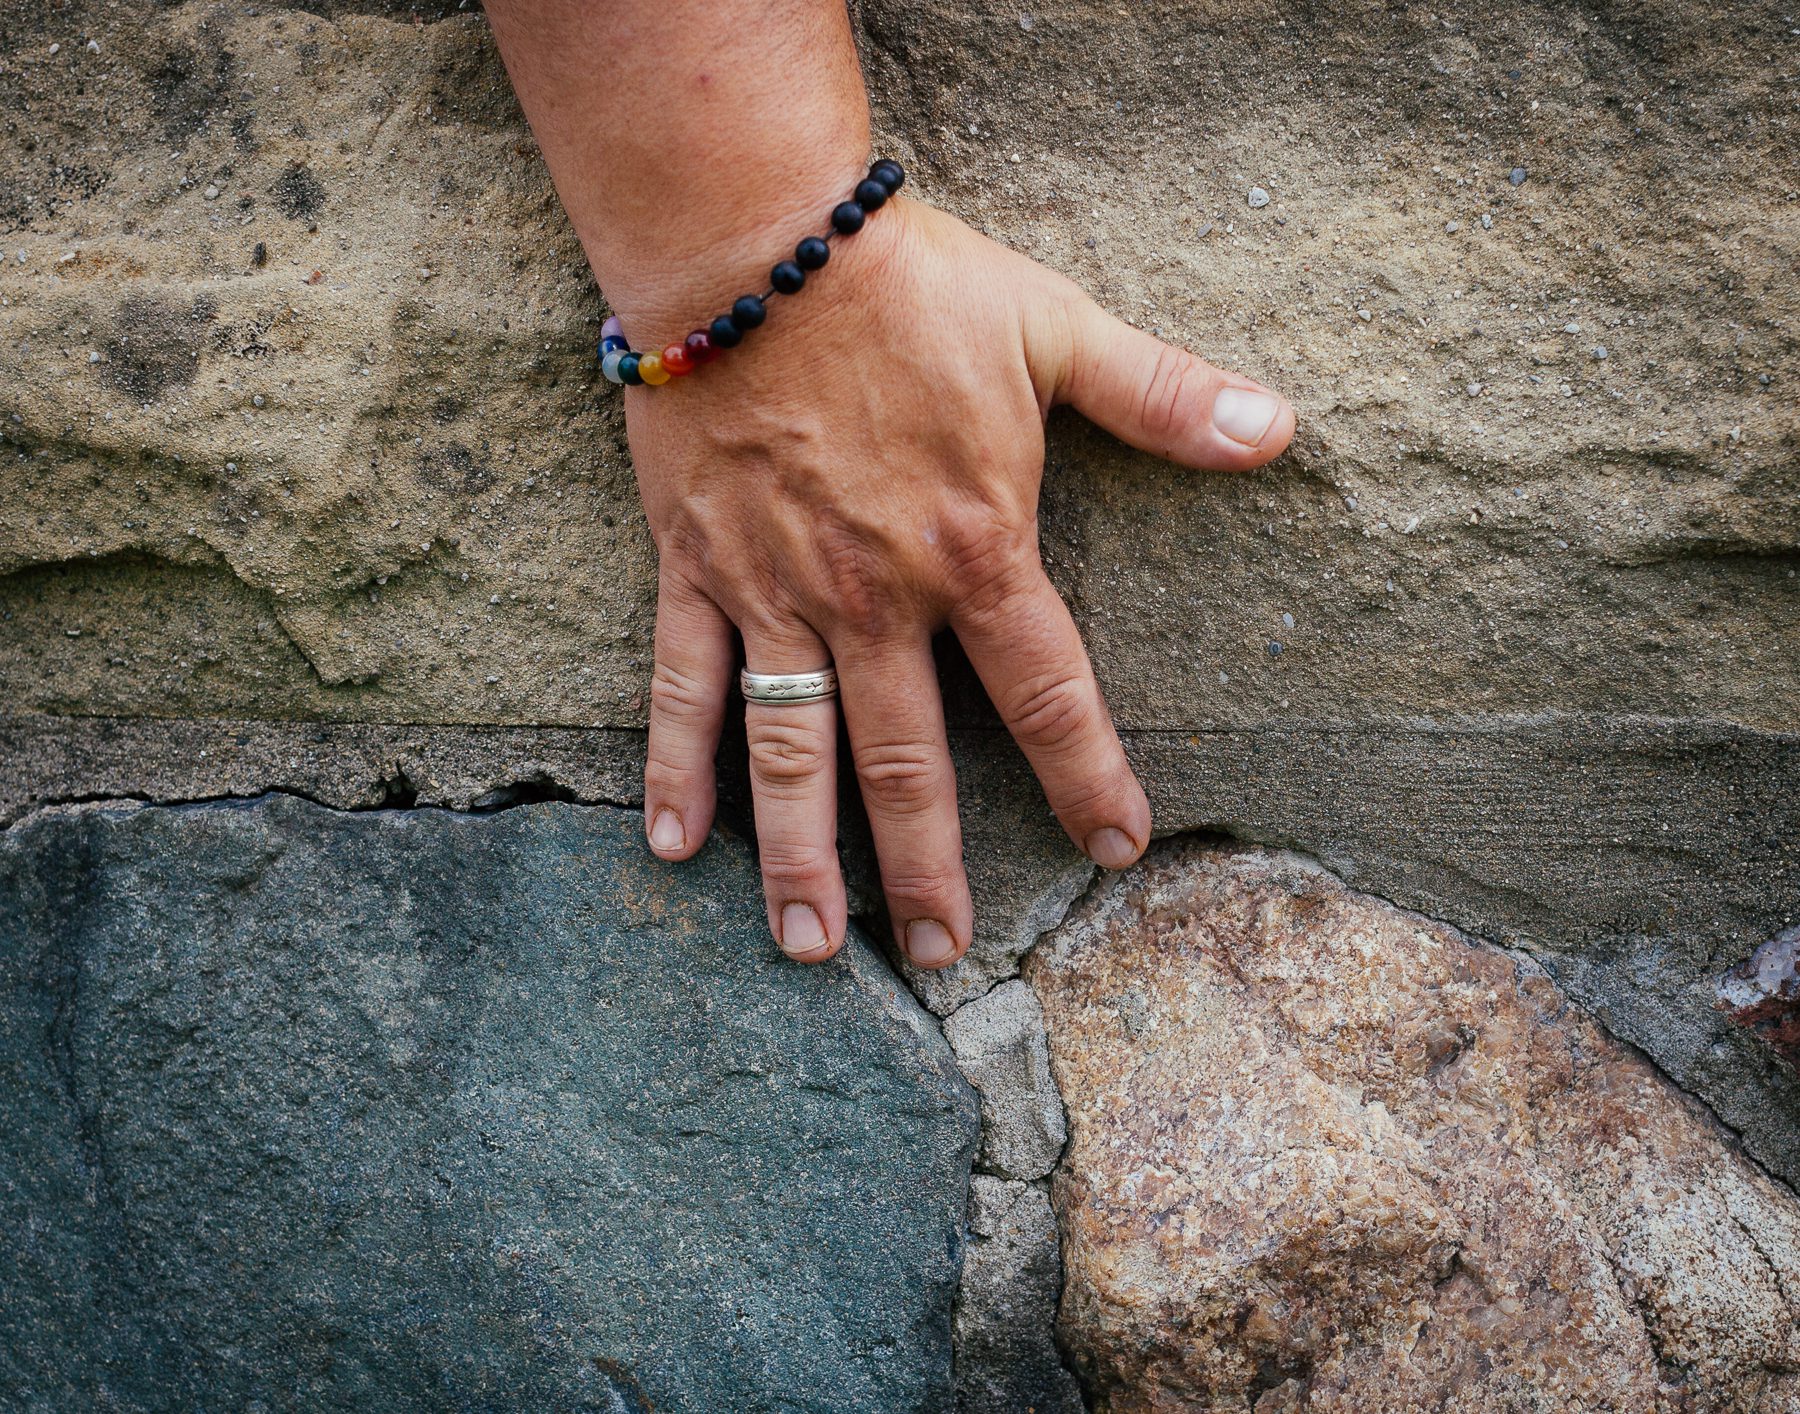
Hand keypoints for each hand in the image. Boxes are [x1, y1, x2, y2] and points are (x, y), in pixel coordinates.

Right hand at [630, 197, 1293, 967]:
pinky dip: (675, 767)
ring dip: (800, 859)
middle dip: (928, 869)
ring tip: (810, 948)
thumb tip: (1280, 430)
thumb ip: (1164, 394)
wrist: (754, 241)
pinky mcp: (697, 570)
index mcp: (974, 551)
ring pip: (790, 754)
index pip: (1049, 695)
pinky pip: (683, 686)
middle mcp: (875, 598)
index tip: (1114, 850)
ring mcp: (777, 594)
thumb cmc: (911, 286)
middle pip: (906, 763)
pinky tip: (672, 847)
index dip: (1089, 778)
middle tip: (942, 956)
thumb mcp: (1055, 330)